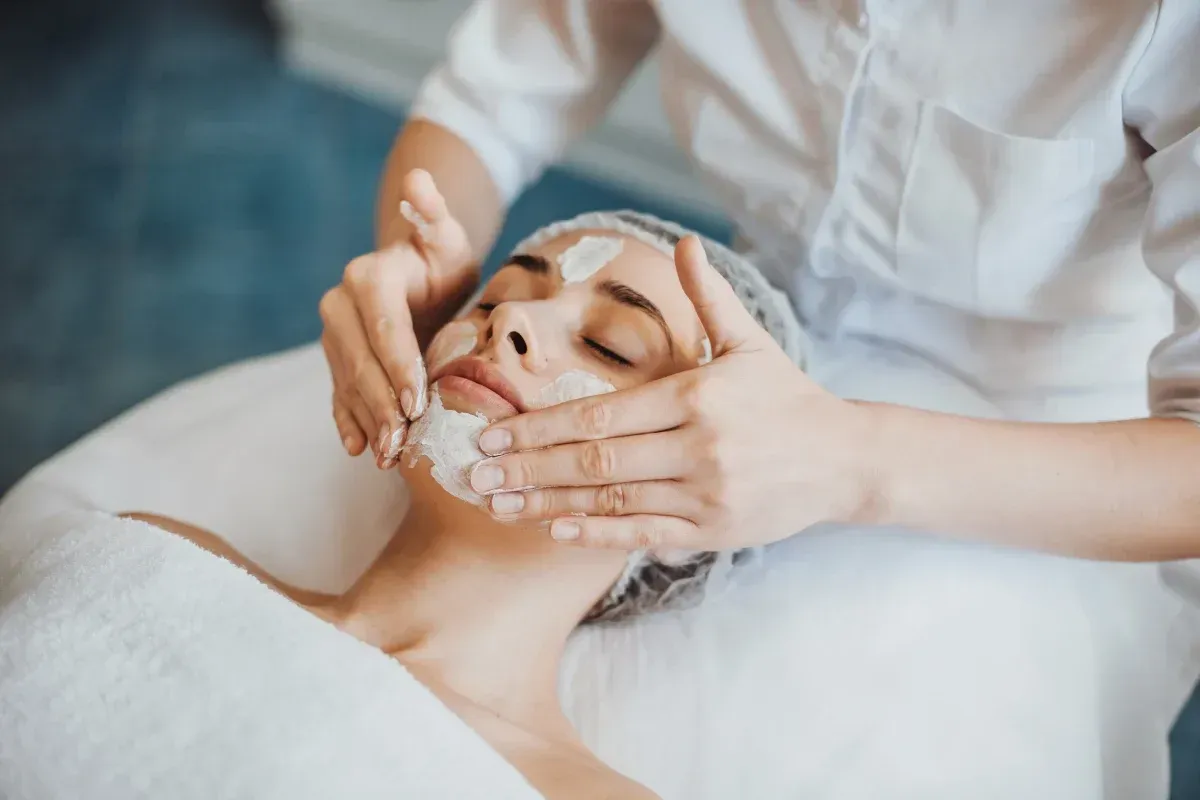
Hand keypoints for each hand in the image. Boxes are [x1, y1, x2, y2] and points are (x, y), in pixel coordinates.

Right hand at [319, 169, 475, 467]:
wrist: (418, 279)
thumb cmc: (441, 260)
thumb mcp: (446, 238)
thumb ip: (434, 214)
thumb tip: (419, 180)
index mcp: (368, 276)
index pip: (384, 327)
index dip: (399, 365)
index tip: (419, 400)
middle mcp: (340, 305)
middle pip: (361, 362)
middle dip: (383, 404)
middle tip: (405, 440)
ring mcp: (335, 337)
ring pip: (349, 384)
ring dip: (368, 422)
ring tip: (390, 455)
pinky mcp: (336, 361)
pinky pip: (338, 396)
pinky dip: (348, 423)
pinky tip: (359, 449)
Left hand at [469, 236, 878, 550]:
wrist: (846, 459)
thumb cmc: (786, 396)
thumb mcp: (750, 342)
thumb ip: (709, 297)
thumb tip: (682, 241)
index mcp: (696, 397)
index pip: (601, 414)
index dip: (541, 426)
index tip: (491, 431)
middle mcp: (697, 448)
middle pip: (595, 461)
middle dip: (527, 468)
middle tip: (472, 472)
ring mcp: (705, 495)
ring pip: (612, 503)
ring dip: (547, 505)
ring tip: (496, 505)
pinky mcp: (713, 532)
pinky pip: (643, 534)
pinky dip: (595, 535)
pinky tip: (553, 530)